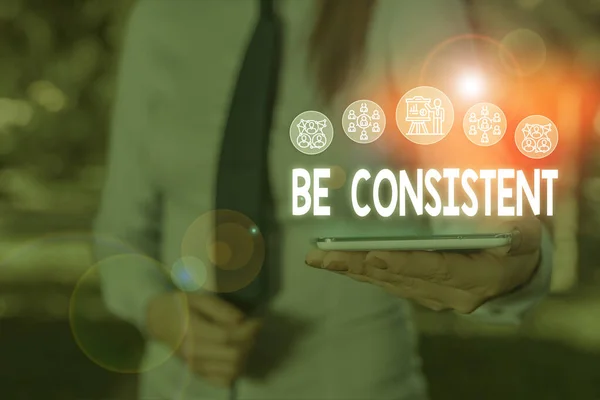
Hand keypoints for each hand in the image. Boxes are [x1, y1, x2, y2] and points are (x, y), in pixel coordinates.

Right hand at [146, 292, 261, 386]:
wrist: (157, 321)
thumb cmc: (180, 306)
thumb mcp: (198, 298)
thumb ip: (220, 309)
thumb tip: (240, 319)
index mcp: (192, 332)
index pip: (227, 336)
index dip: (247, 330)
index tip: (257, 321)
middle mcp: (193, 353)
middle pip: (232, 355)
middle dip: (248, 342)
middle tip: (252, 330)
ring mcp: (195, 366)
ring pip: (231, 370)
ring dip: (245, 356)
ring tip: (246, 341)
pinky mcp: (197, 373)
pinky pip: (222, 381)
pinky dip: (236, 370)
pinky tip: (237, 355)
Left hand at [305, 217, 541, 313]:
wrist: (515, 274)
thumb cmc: (519, 243)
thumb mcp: (525, 233)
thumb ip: (515, 230)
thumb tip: (496, 221)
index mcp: (477, 278)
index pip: (435, 269)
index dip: (405, 263)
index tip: (374, 255)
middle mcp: (451, 294)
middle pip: (400, 278)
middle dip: (360, 266)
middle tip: (325, 256)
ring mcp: (434, 297)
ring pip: (387, 283)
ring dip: (352, 270)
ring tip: (320, 258)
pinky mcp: (421, 293)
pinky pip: (386, 283)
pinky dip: (361, 272)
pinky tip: (337, 261)